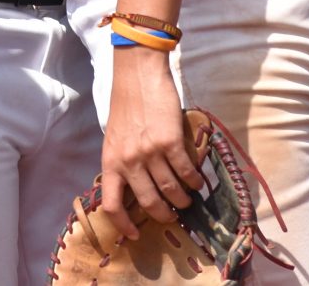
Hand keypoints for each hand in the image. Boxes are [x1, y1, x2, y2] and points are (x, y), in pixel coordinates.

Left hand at [101, 45, 202, 231]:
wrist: (137, 73)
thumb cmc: (126, 104)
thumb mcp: (115, 137)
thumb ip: (123, 161)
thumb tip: (137, 187)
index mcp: (110, 161)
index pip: (112, 205)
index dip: (124, 224)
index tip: (134, 235)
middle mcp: (128, 161)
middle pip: (147, 202)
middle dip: (163, 214)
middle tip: (172, 215)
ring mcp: (149, 152)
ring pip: (170, 190)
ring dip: (182, 199)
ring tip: (188, 199)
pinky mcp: (170, 141)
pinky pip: (185, 171)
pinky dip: (194, 180)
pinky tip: (198, 181)